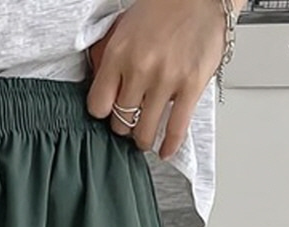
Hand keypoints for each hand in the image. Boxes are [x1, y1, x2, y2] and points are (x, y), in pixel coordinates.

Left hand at [85, 0, 226, 158]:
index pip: (97, 105)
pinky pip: (176, 127)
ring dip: (142, 139)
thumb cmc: (165, 6)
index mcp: (118, 54)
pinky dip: (169, 144)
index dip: (102, 113)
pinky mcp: (191, 85)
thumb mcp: (125, 28)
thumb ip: (112, 59)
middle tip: (128, 125)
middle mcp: (139, 69)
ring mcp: (166, 80)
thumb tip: (103, 86)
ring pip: (144, 130)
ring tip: (144, 138)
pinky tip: (165, 151)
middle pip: (120, 120)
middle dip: (123, 126)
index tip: (107, 114)